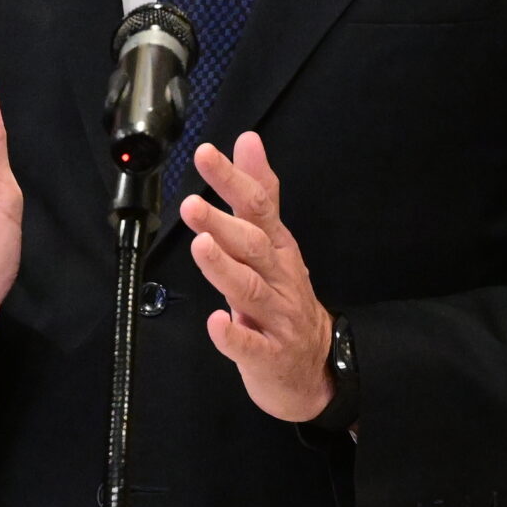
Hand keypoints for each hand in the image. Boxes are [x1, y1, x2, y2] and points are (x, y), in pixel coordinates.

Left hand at [181, 133, 335, 422]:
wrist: (314, 366)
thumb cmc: (284, 297)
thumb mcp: (275, 241)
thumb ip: (260, 191)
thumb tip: (248, 140)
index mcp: (277, 248)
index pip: (257, 206)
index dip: (231, 180)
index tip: (205, 155)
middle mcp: (278, 278)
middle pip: (252, 245)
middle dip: (222, 223)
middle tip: (192, 205)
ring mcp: (276, 317)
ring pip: (250, 290)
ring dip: (225, 268)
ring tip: (202, 247)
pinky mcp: (268, 354)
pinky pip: (250, 346)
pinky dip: (232, 335)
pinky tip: (216, 322)